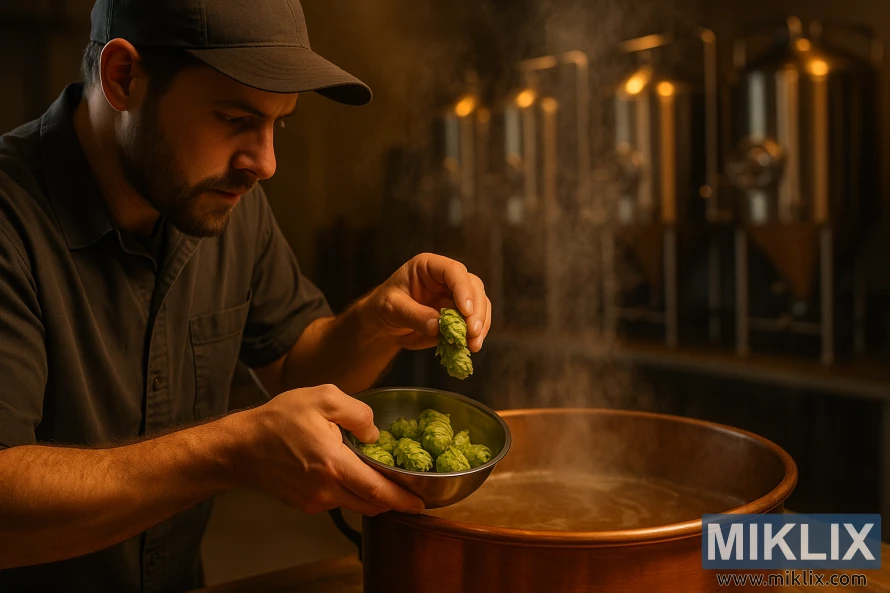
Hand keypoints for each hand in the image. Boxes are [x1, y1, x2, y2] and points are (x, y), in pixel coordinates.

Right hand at [235, 384, 424, 515]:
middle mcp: (326, 489)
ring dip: (372, 496)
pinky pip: (337, 501)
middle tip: (411, 494)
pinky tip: (350, 474)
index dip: (402, 499)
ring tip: (382, 479)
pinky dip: (350, 492)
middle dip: (394, 501)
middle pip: (371, 504)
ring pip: (355, 504)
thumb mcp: (323, 397)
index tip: (421, 502)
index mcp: (334, 465)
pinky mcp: (305, 503)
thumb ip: (357, 413)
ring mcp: (315, 500)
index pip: (377, 490)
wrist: (242, 445)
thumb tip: (375, 434)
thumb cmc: (280, 419)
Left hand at [365, 253, 491, 350]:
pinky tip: (471, 346)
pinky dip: (476, 334)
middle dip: (476, 311)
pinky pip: (475, 321)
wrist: (385, 323)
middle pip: (473, 287)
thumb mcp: (392, 308)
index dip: (463, 289)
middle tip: (472, 332)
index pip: (453, 271)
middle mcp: (447, 278)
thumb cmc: (384, 306)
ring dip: (480, 324)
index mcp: (429, 267)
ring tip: (473, 344)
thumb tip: (437, 326)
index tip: (466, 311)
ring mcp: (456, 296)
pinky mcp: (459, 314)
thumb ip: (414, 315)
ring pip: (480, 304)